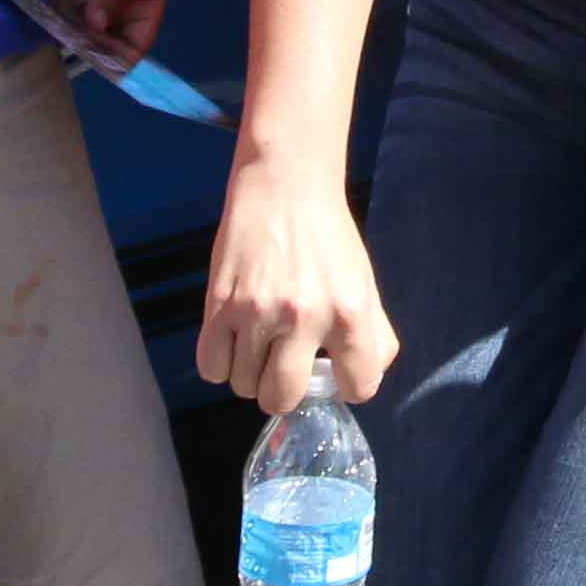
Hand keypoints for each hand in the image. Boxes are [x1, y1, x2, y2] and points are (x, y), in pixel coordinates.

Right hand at [199, 156, 395, 412]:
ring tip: (259, 346)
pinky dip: (221, 364)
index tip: (335, 372)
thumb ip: (374, 334)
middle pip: (283, 398)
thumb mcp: (364, 282)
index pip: (358, 386)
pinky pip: (211, 368)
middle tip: (284, 368)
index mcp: (350, 312)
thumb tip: (366, 378)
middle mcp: (304, 317)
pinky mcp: (219, 305)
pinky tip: (235, 341)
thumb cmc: (328, 238)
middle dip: (285, 393)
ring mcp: (257, 313)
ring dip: (250, 375)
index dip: (347, 384)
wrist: (284, 187)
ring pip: (244, 387)